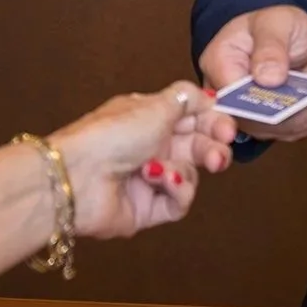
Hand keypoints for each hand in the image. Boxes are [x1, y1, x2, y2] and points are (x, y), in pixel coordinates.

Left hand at [51, 81, 237, 238]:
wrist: (78, 178)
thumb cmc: (111, 136)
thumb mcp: (155, 106)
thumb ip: (187, 99)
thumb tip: (208, 97)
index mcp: (150, 118)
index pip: (193, 118)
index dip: (214, 122)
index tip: (228, 127)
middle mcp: (150, 146)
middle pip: (197, 146)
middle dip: (212, 148)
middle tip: (220, 154)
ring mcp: (149, 178)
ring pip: (191, 174)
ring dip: (185, 169)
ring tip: (169, 169)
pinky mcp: (148, 209)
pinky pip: (178, 201)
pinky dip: (174, 189)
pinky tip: (159, 180)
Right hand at [197, 4, 306, 143]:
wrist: (283, 33)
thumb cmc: (271, 24)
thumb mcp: (272, 23)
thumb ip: (269, 47)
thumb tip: (267, 78)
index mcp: (220, 66)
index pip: (234, 97)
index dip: (266, 100)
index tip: (303, 84)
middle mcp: (230, 98)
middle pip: (263, 119)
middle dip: (305, 99)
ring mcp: (252, 116)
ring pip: (289, 126)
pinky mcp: (276, 125)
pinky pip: (303, 124)